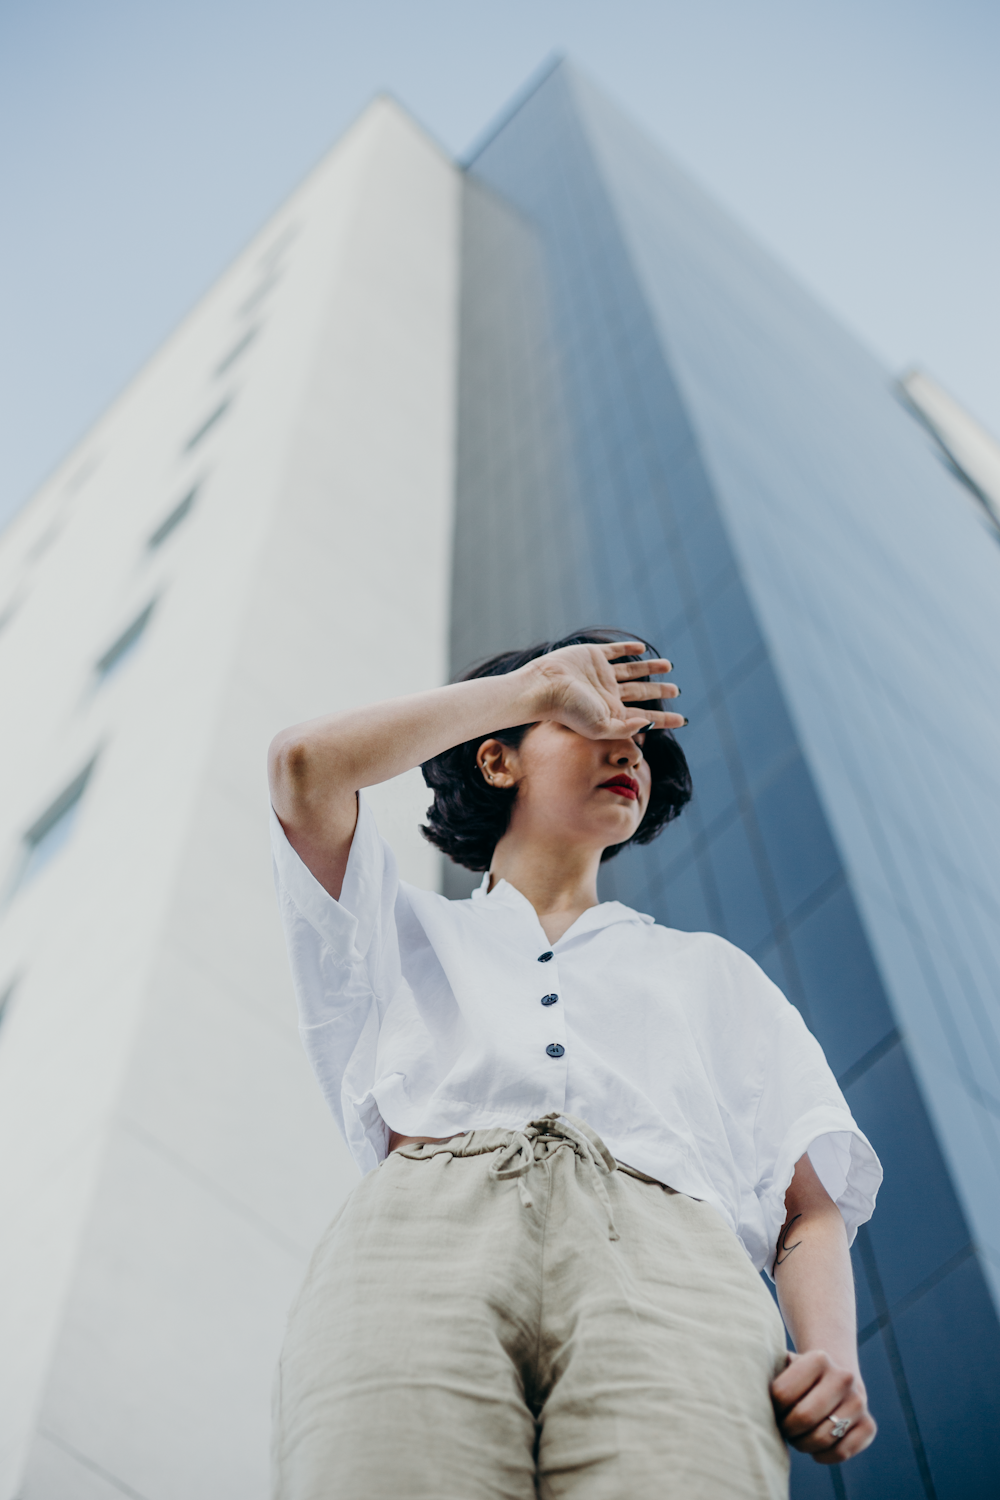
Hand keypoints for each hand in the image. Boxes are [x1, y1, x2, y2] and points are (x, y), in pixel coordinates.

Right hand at [522, 641, 682, 739]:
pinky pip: (616, 651)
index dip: (664, 719)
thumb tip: (649, 724)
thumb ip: (625, 728)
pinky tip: (642, 649)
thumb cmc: (569, 710)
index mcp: (613, 713)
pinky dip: (629, 649)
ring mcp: (602, 674)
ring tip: (669, 666)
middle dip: (660, 692)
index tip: (683, 720)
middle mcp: (609, 694)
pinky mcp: (593, 656)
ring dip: (650, 669)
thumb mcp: (600, 727)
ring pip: (633, 671)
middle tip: (677, 691)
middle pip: (641, 693)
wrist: (544, 687)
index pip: (645, 717)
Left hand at [771, 1351, 875, 1463]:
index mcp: (818, 1358)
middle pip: (803, 1418)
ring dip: (802, 1444)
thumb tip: (745, 1390)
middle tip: (783, 1427)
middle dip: (787, 1429)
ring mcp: (859, 1402)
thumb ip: (766, 1372)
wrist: (836, 1376)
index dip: (772, 1408)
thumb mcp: (784, 1365)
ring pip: (822, 1438)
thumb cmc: (798, 1376)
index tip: (773, 1408)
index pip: (782, 1394)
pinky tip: (815, 1447)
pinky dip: (822, 1455)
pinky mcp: (869, 1425)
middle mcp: (844, 1377)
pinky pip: (841, 1453)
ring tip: (796, 1437)